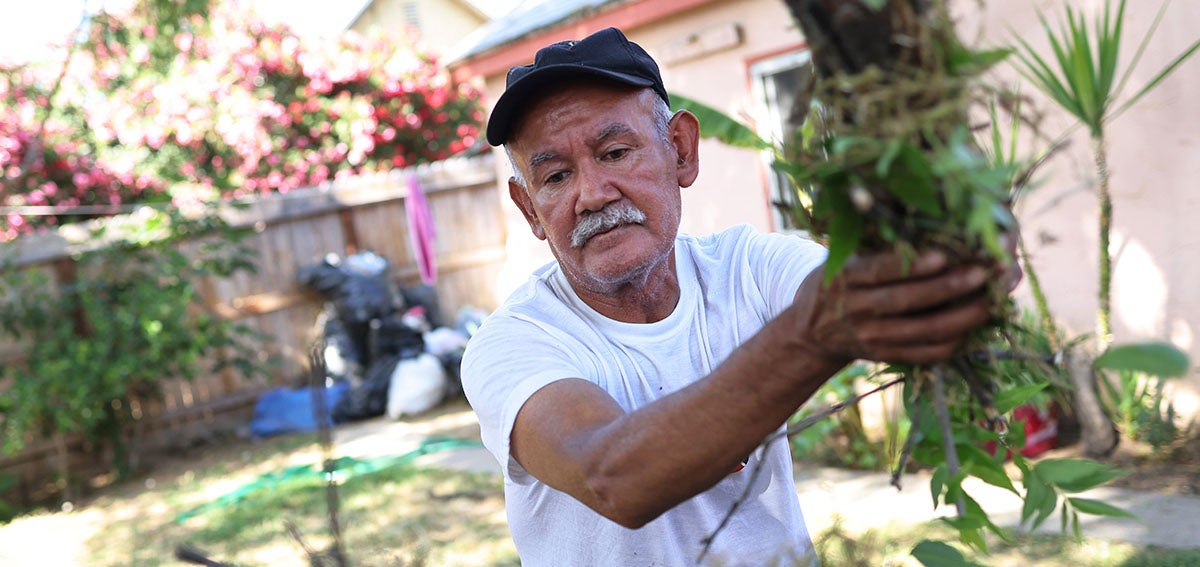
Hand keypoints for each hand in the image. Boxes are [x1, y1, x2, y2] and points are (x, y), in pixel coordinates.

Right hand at [789, 248, 996, 365]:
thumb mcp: (844, 258)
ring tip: (990, 300)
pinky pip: (925, 353)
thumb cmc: (839, 281)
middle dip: (948, 288)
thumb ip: (876, 245)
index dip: (911, 265)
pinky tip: (975, 325)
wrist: (812, 331)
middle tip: (983, 273)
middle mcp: (855, 310)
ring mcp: (871, 338)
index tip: (943, 254)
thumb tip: (924, 218)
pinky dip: (954, 341)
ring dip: (961, 317)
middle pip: (906, 301)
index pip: (879, 271)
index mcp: (844, 278)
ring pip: (923, 331)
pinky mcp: (885, 358)